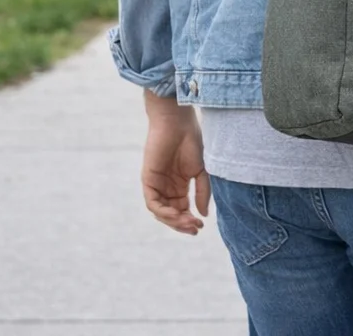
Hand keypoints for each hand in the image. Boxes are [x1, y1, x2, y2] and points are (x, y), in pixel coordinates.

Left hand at [141, 94, 210, 235]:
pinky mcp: (148, 180)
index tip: (202, 226)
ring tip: (187, 222)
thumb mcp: (201, 170)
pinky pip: (153, 203)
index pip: (182, 210)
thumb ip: (202, 191)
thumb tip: (204, 214)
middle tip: (195, 229)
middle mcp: (167, 188)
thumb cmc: (192, 141)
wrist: (178, 123)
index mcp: (180, 185)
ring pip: (162, 212)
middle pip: (172, 214)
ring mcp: (157, 185)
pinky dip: (163, 212)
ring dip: (174, 221)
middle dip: (182, 224)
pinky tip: (176, 214)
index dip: (190, 220)